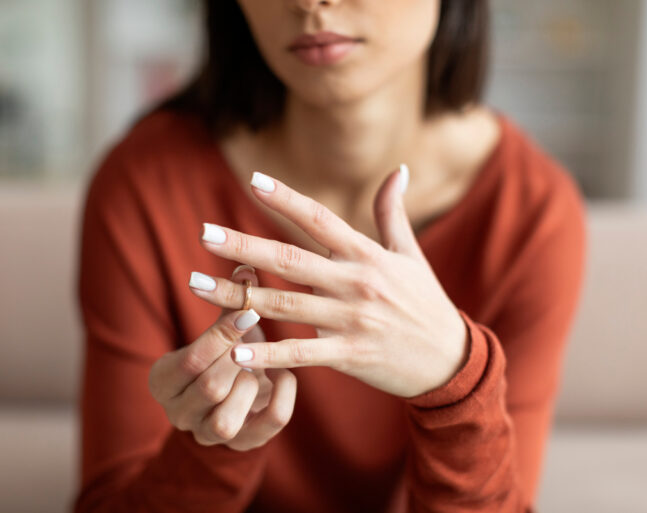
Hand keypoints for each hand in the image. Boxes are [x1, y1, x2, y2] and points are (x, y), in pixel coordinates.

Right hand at [149, 265, 296, 450]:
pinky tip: (286, 374)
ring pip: (226, 422)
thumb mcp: (219, 330)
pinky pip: (267, 428)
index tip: (247, 309)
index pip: (189, 361)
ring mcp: (211, 435)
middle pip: (209, 389)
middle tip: (257, 333)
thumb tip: (245, 266)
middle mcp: (180, 413)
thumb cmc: (221, 353)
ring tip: (261, 364)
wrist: (230, 400)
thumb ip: (230, 303)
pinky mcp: (245, 444)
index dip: (220, 334)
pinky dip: (283, 398)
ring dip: (249, 386)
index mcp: (164, 382)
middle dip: (237, 358)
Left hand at [190, 166, 468, 398]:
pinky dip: (268, 353)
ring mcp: (351, 320)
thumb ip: (392, 213)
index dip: (286, 199)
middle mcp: (356, 283)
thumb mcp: (412, 255)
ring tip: (195, 285)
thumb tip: (399, 169)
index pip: (320, 219)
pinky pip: (301, 354)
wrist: (451, 360)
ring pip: (284, 305)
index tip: (253, 181)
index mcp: (367, 255)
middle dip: (242, 246)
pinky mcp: (349, 356)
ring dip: (236, 298)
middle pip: (290, 260)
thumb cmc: (426, 302)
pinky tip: (234, 350)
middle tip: (203, 233)